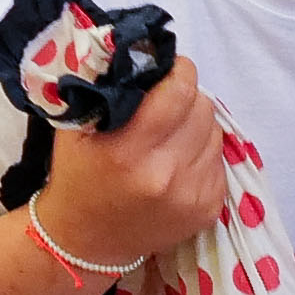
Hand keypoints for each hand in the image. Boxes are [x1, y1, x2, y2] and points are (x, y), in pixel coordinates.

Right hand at [26, 65, 229, 276]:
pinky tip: (178, 161)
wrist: (87, 242)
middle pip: (203, 108)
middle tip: (169, 102)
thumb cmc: (78, 177)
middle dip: (188, 97)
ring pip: (216, 133)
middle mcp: (164, 175)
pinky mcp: (208, 210)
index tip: (171, 69)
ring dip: (198, 126)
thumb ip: (103, 89)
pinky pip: (220, 162)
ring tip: (172, 135)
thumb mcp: (74, 129)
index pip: (179, 92)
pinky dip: (203, 154)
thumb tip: (139, 52)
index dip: (179, 71)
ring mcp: (190, 196)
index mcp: (128, 152)